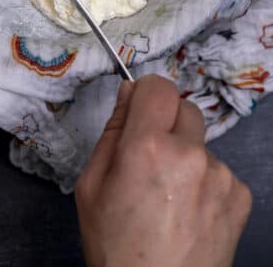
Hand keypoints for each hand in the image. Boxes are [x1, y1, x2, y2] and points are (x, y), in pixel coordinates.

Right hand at [75, 75, 251, 266]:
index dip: (146, 94)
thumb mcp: (91, 185)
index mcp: (147, 147)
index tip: (140, 111)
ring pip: (200, 142)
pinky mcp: (240, 195)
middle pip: (184, 108)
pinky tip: (189, 211)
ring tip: (169, 196)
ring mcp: (220, 175)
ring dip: (186, 155)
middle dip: (167, 124)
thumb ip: (112, 131)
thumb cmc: (114, 246)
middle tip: (151, 158)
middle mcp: (190, 154)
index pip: (159, 85)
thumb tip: (129, 92)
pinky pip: (218, 169)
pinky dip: (205, 181)